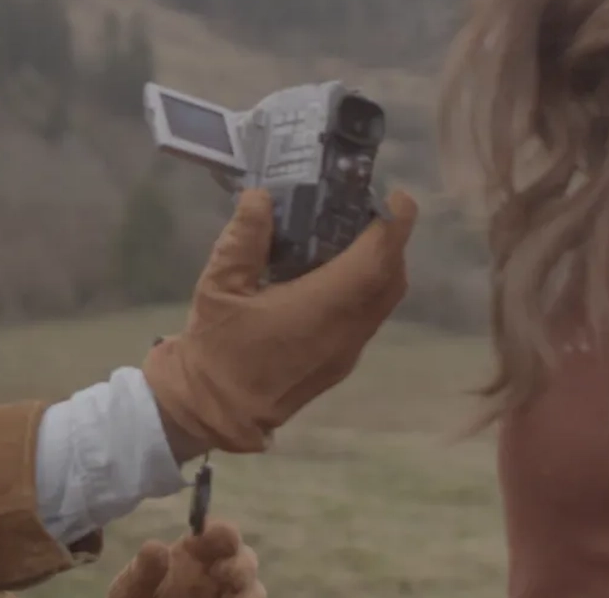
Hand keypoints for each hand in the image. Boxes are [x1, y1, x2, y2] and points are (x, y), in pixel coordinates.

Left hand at [104, 519, 264, 597]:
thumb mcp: (130, 590)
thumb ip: (142, 572)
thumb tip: (155, 546)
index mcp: (193, 555)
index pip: (218, 534)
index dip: (223, 531)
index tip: (219, 534)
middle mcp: (216, 574)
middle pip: (245, 560)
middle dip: (241, 564)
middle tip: (224, 574)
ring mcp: (226, 596)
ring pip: (254, 590)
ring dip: (249, 593)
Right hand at [141, 187, 416, 453]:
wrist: (213, 411)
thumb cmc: (216, 347)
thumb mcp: (218, 286)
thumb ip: (244, 239)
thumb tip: (261, 198)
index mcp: (319, 310)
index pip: (375, 262)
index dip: (392, 227)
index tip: (395, 197)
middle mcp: (345, 332)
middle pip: (391, 279)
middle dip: (390, 240)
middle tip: (370, 209)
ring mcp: (347, 352)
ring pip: (384, 301)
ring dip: (382, 265)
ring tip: (354, 236)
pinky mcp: (341, 363)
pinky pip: (369, 317)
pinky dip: (368, 288)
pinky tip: (336, 273)